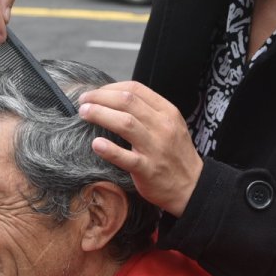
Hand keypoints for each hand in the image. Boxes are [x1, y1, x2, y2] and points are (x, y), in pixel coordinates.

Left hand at [79, 82, 202, 216]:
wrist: (193, 186)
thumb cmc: (175, 154)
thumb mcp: (170, 125)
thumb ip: (148, 112)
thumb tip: (115, 99)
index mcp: (167, 112)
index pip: (135, 90)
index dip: (110, 88)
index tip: (95, 93)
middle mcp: (163, 126)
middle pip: (127, 102)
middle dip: (100, 98)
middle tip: (83, 101)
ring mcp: (156, 148)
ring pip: (125, 123)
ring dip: (100, 114)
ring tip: (84, 113)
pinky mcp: (148, 169)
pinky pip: (126, 158)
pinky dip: (109, 149)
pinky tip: (96, 144)